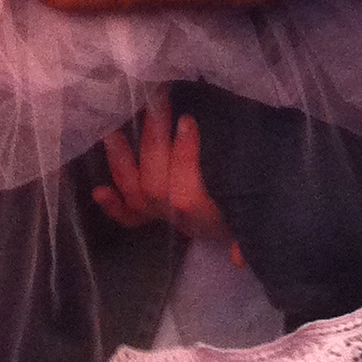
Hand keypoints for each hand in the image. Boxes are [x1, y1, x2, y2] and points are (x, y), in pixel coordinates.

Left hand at [91, 94, 244, 266]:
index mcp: (209, 214)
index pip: (187, 191)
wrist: (242, 221)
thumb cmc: (254, 204)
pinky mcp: (152, 215)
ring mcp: (161, 215)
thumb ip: (255, 228)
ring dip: (122, 164)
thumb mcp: (263, 211)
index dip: (185, 157)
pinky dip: (113, 206)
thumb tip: (239, 258)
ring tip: (113, 132)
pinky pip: (129, 216)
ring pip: (136, 194)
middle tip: (155, 104)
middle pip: (156, 186)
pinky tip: (97, 191)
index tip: (187, 120)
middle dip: (153, 143)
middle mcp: (179, 217)